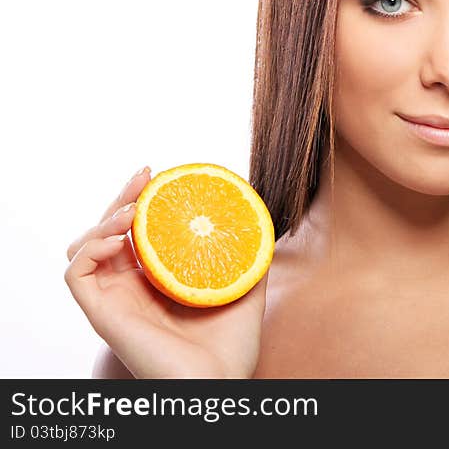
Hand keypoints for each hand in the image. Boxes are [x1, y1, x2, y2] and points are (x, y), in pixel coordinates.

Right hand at [64, 167, 266, 378]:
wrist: (221, 383)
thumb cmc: (232, 347)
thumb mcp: (246, 290)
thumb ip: (250, 258)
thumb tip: (261, 221)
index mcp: (156, 282)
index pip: (135, 233)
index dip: (139, 201)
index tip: (158, 175)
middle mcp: (130, 289)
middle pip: (107, 232)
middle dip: (122, 198)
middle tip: (146, 176)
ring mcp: (114, 301)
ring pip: (84, 248)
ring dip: (103, 219)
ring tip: (133, 209)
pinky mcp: (102, 314)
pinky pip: (77, 273)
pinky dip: (91, 247)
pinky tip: (120, 236)